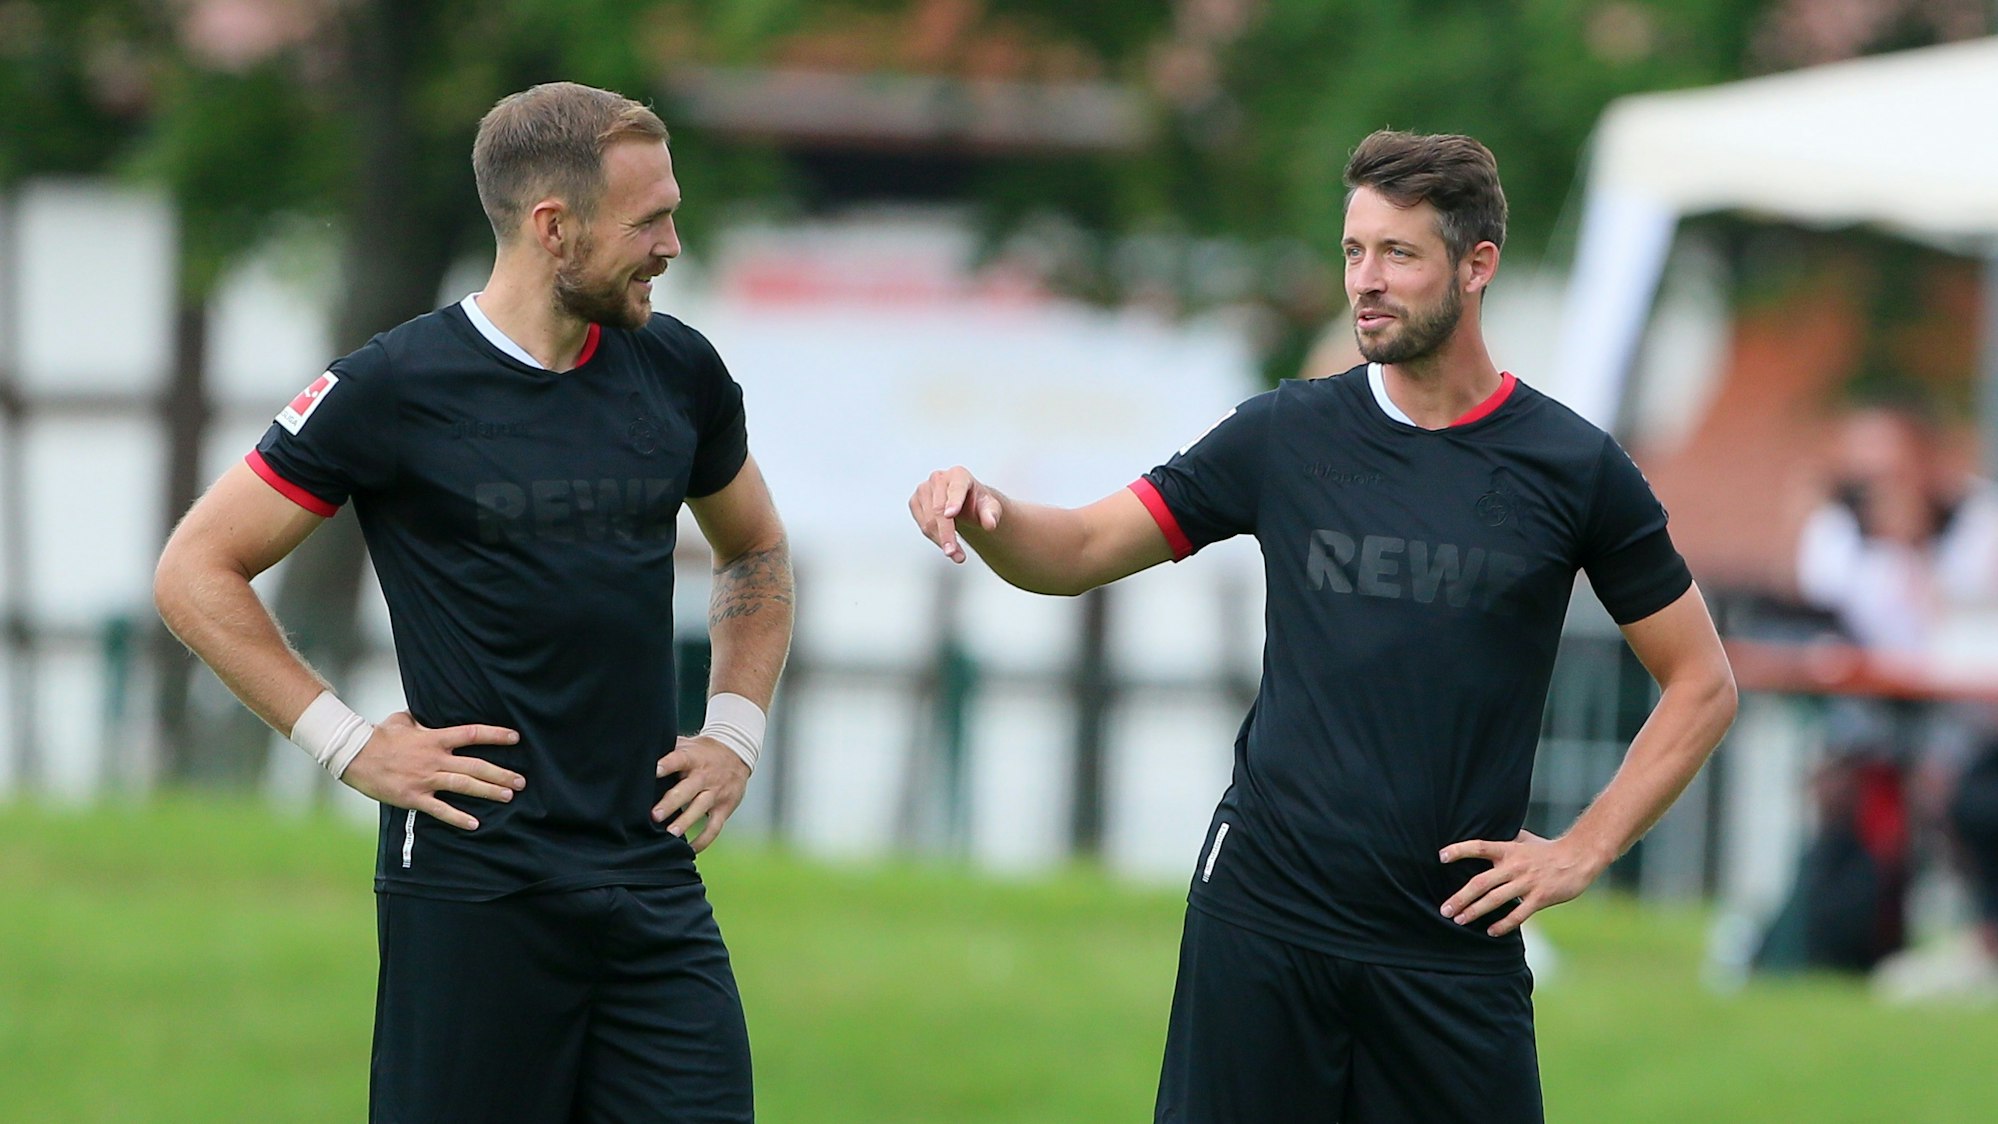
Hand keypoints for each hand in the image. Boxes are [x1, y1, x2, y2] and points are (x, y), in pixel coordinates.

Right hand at [340, 711, 524, 830]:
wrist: (354, 755)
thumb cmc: (379, 736)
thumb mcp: (403, 720)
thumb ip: (422, 719)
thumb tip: (428, 714)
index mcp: (434, 738)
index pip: (472, 734)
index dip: (495, 735)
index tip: (516, 737)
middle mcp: (435, 758)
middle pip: (476, 765)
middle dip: (501, 773)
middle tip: (521, 781)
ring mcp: (425, 779)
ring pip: (464, 785)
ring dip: (488, 791)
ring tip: (509, 796)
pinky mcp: (414, 797)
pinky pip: (440, 809)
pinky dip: (458, 817)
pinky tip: (475, 824)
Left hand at [653, 735, 750, 851]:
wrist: (737, 753)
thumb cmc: (701, 751)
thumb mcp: (687, 745)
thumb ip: (666, 751)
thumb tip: (635, 756)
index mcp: (693, 758)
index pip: (679, 759)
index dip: (667, 765)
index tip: (654, 770)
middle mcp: (704, 776)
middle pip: (687, 790)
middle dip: (671, 803)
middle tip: (654, 815)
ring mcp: (716, 793)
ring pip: (700, 808)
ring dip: (685, 822)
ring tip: (670, 835)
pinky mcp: (724, 808)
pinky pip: (714, 827)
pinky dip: (703, 840)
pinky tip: (688, 850)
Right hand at [909, 466, 1001, 563]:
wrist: (966, 504)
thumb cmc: (977, 503)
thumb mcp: (991, 507)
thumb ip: (992, 514)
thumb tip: (990, 523)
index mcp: (959, 475)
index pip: (956, 489)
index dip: (953, 502)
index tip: (950, 515)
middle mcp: (939, 478)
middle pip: (939, 510)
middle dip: (946, 534)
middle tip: (953, 552)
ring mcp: (924, 489)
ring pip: (928, 520)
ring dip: (940, 540)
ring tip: (955, 553)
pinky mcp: (915, 501)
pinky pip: (922, 524)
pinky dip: (934, 538)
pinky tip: (945, 542)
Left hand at [1437, 830, 1606, 936]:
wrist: (1579, 857)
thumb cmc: (1547, 849)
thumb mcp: (1524, 839)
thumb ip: (1504, 840)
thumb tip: (1483, 839)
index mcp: (1508, 849)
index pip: (1479, 847)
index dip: (1460, 850)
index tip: (1441, 857)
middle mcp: (1514, 866)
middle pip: (1481, 882)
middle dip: (1460, 897)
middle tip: (1445, 909)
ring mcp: (1527, 882)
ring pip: (1495, 900)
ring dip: (1475, 911)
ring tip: (1459, 920)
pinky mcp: (1540, 897)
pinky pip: (1518, 914)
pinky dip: (1503, 924)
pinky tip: (1491, 931)